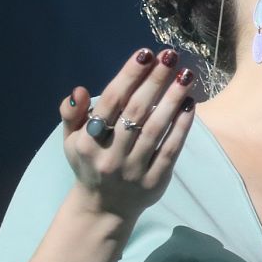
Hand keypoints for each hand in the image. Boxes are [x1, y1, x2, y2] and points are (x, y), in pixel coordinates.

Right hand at [59, 47, 198, 218]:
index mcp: (87, 141)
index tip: (146, 53)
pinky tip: (190, 104)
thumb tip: (78, 90)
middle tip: (171, 55)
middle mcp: (110, 154)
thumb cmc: (89, 163)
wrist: (103, 208)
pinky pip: (171, 149)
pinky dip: (181, 126)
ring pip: (156, 128)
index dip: (129, 76)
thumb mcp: (71, 140)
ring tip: (186, 75)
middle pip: (136, 111)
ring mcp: (133, 169)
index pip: (111, 101)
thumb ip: (72, 114)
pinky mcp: (155, 181)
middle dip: (155, 80)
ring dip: (172, 99)